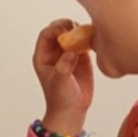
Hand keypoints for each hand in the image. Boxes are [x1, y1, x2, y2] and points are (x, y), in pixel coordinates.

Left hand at [33, 19, 93, 135]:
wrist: (72, 110)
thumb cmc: (60, 98)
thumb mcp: (59, 83)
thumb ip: (64, 67)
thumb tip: (71, 52)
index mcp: (43, 55)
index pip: (46, 34)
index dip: (55, 29)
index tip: (65, 30)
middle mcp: (55, 51)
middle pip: (60, 30)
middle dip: (68, 26)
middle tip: (77, 28)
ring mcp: (68, 52)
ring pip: (73, 34)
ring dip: (80, 31)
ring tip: (87, 34)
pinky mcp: (82, 56)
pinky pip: (85, 42)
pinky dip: (89, 38)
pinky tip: (94, 40)